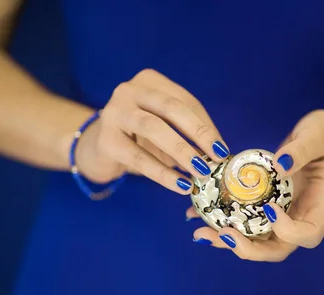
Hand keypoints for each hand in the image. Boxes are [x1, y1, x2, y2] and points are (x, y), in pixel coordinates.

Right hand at [75, 69, 229, 192]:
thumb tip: (218, 154)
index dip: (206, 126)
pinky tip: (179, 185)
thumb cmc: (141, 137)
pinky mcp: (106, 139)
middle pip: (171, 108)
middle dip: (197, 134)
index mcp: (150, 81)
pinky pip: (138, 157)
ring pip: (153, 128)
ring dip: (181, 151)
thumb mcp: (167, 129)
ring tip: (200, 172)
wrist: (101, 150)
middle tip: (216, 157)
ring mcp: (114, 112)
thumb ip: (189, 134)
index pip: (185, 101)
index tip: (222, 149)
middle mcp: (130, 90)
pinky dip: (162, 173)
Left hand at [190, 110, 323, 261]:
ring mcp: (281, 216)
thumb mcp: (318, 134)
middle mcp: (300, 217)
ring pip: (256, 241)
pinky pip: (244, 221)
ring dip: (228, 241)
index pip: (309, 233)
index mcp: (320, 205)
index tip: (270, 208)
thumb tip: (280, 165)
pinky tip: (196, 213)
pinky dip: (221, 222)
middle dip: (249, 249)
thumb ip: (301, 149)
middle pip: (278, 249)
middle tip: (223, 235)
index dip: (288, 231)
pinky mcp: (265, 208)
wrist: (322, 138)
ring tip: (201, 233)